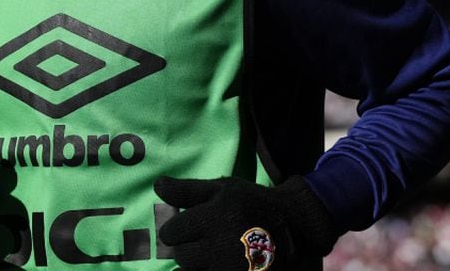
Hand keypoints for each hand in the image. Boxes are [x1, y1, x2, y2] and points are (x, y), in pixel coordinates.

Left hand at [154, 175, 336, 270]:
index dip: (175, 229)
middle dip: (186, 248)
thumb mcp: (221, 189)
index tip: (186, 227)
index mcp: (214, 217)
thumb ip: (186, 190)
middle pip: (181, 256)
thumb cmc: (251, 202)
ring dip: (197, 265)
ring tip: (211, 254)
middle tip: (201, 241)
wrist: (293, 226)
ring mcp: (232, 268)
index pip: (171, 233)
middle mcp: (221, 245)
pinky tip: (214, 264)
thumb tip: (157, 186)